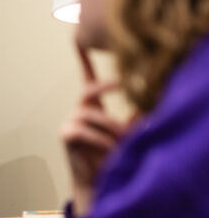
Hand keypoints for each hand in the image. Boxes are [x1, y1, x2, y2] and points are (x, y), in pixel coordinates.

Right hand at [60, 45, 126, 216]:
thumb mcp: (125, 133)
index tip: (77, 37)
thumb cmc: (111, 155)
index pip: (87, 78)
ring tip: (123, 140)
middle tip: (121, 83)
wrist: (96, 180)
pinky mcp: (66, 135)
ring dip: (111, 126)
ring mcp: (70, 122)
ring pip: (91, 114)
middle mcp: (78, 111)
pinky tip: (110, 150)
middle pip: (88, 90)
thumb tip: (152, 105)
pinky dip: (101, 140)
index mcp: (92, 107)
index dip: (83, 58)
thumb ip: (135, 117)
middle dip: (104, 86)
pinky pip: (85, 131)